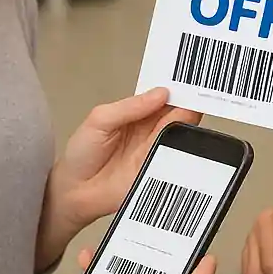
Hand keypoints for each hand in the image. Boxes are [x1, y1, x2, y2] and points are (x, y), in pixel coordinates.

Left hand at [48, 87, 200, 239]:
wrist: (74, 192)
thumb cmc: (82, 153)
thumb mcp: (100, 120)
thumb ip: (129, 107)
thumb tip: (161, 94)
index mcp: (139, 113)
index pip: (163, 97)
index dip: (176, 89)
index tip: (190, 81)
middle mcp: (152, 131)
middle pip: (177, 114)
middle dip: (188, 104)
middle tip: (197, 96)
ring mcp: (158, 152)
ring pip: (182, 134)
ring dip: (189, 125)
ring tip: (192, 115)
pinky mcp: (160, 172)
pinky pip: (179, 159)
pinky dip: (187, 150)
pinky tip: (189, 141)